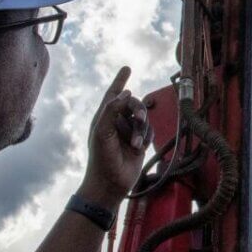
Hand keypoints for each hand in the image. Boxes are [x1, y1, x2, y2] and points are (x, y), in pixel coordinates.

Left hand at [79, 66, 153, 206]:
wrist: (110, 183)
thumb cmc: (101, 158)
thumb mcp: (102, 131)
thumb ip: (111, 110)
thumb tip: (125, 93)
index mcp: (104, 117)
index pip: (113, 95)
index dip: (120, 81)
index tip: (127, 68)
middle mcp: (117, 122)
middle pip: (133, 104)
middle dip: (138, 110)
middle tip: (140, 118)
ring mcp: (128, 132)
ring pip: (143, 119)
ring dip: (141, 131)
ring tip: (136, 145)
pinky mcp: (139, 143)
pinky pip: (149, 131)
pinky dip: (146, 138)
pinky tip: (140, 148)